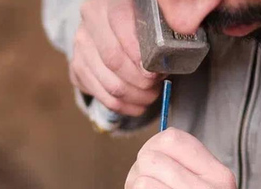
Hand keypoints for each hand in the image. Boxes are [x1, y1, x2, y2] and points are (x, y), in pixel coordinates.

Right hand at [71, 0, 164, 116]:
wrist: (115, 28)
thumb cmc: (143, 22)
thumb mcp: (154, 15)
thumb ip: (165, 21)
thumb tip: (182, 35)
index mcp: (109, 1)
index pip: (121, 24)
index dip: (139, 53)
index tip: (155, 72)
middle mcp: (90, 19)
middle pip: (114, 60)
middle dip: (140, 81)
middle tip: (156, 86)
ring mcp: (81, 44)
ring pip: (109, 84)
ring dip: (135, 97)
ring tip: (150, 96)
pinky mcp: (78, 67)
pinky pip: (101, 96)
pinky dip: (123, 107)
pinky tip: (137, 105)